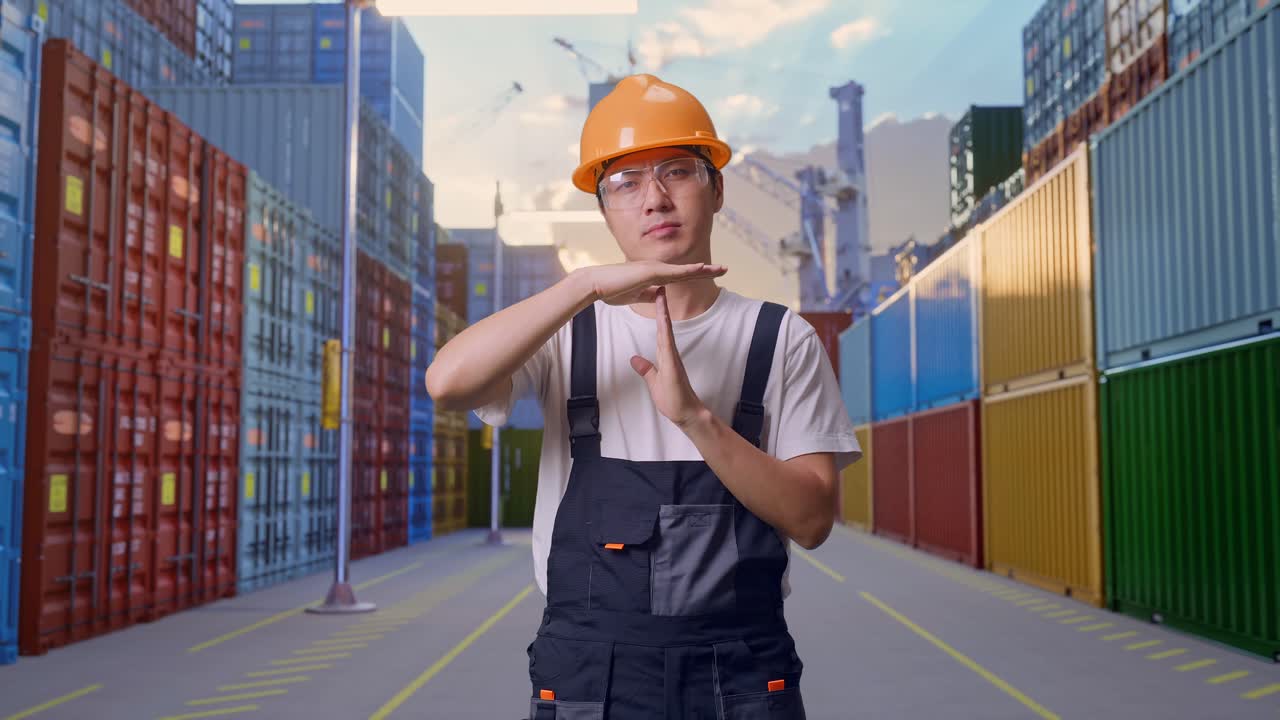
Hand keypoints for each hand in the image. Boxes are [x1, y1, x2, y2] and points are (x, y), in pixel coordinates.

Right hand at [582, 260, 726, 305]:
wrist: (595, 284)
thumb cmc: (611, 289)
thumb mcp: (635, 296)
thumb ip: (649, 294)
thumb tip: (660, 295)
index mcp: (654, 274)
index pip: (680, 275)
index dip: (697, 273)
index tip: (712, 273)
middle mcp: (657, 268)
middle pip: (687, 269)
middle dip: (707, 269)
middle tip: (725, 268)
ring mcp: (654, 268)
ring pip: (684, 269)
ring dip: (704, 269)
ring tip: (721, 268)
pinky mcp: (650, 272)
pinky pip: (674, 272)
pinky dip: (689, 270)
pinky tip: (702, 268)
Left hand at [630, 286, 706, 427]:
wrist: (686, 414)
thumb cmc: (673, 400)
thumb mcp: (653, 382)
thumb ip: (646, 369)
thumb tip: (635, 359)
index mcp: (665, 355)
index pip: (660, 329)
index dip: (657, 313)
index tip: (653, 298)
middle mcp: (670, 353)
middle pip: (663, 324)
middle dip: (661, 305)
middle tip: (660, 285)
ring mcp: (672, 358)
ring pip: (666, 330)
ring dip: (663, 312)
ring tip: (661, 294)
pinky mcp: (673, 365)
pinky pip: (668, 344)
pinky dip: (666, 330)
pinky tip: (664, 320)